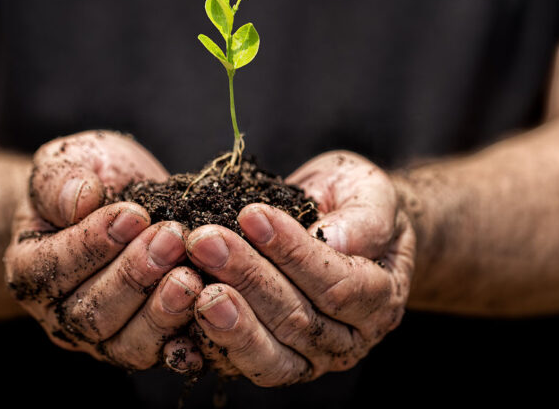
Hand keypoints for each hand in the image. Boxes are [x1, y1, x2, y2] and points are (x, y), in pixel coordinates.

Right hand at [4, 131, 203, 371]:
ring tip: (191, 277)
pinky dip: (190, 342)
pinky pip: (168, 355)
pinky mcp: (151, 343)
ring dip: (162, 311)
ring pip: (128, 344)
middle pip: (92, 314)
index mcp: (32, 269)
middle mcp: (62, 314)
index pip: (54, 268)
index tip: (134, 213)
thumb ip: (59, 180)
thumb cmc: (90, 176)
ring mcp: (107, 337)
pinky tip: (209, 318)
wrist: (122, 197)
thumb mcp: (67, 161)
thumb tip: (79, 199)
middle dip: (135, 275)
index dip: (94, 243)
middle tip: (171, 238)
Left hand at [185, 151, 414, 385]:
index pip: (339, 286)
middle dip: (248, 277)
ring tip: (194, 285)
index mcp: (379, 298)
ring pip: (269, 355)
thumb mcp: (371, 193)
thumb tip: (335, 239)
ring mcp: (308, 358)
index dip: (294, 253)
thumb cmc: (354, 202)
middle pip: (298, 320)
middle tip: (205, 241)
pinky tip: (180, 322)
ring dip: (228, 319)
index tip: (251, 215)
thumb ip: (364, 217)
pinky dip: (206, 347)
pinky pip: (237, 365)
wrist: (339, 222)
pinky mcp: (269, 361)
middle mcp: (347, 340)